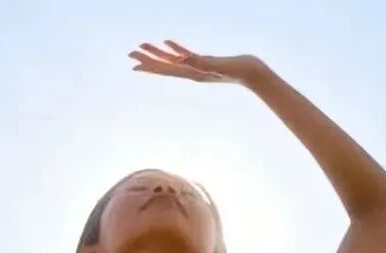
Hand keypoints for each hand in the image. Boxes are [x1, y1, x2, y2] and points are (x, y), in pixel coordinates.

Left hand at [129, 40, 268, 85]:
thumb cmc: (240, 70)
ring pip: (173, 60)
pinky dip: (175, 49)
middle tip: (130, 54)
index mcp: (193, 73)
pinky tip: (168, 44)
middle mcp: (192, 72)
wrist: (255, 75)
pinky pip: (185, 55)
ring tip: (143, 46)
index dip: (150, 66)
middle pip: (165, 66)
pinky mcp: (205, 61)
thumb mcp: (219, 65)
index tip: (133, 63)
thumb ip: (201, 63)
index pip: (166, 69)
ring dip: (157, 55)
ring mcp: (198, 67)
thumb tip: (182, 60)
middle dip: (147, 60)